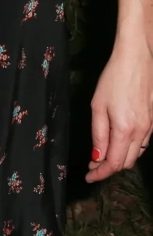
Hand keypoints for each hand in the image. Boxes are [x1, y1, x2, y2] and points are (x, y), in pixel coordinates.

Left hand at [87, 43, 152, 182]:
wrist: (136, 59)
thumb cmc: (114, 78)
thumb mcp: (98, 106)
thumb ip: (98, 134)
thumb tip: (97, 157)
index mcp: (125, 130)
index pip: (114, 163)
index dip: (100, 173)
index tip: (89, 176)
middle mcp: (141, 132)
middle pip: (126, 162)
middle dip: (109, 168)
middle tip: (92, 165)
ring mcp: (150, 127)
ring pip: (136, 154)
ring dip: (120, 159)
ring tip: (102, 156)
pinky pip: (143, 144)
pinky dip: (130, 149)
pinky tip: (119, 143)